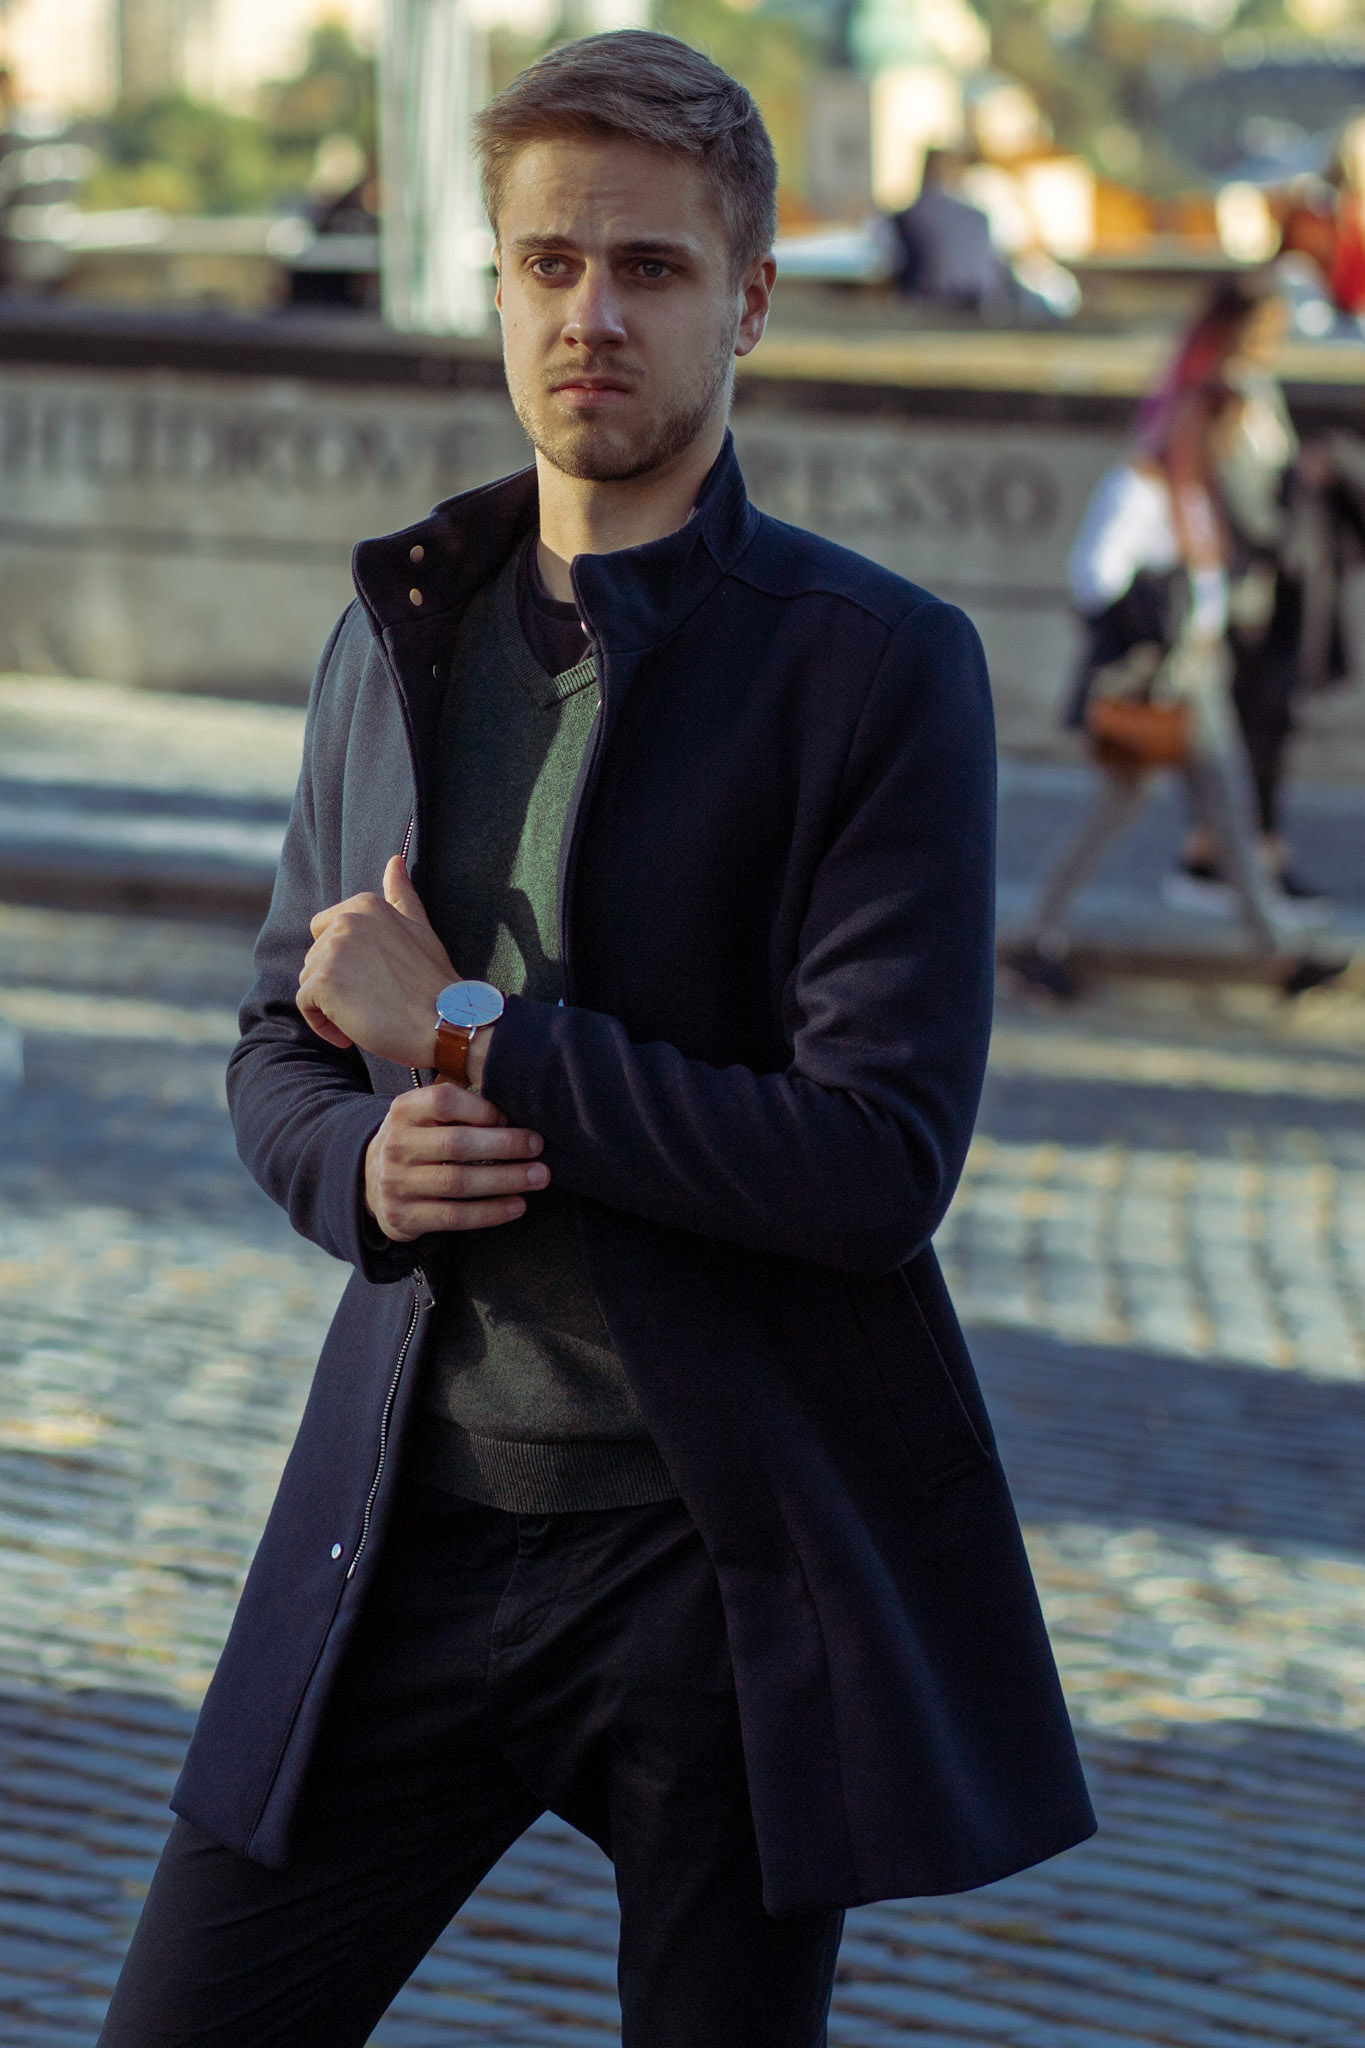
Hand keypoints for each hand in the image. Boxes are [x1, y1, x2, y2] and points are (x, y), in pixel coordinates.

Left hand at [299, 855, 452, 1066]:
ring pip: (309, 981)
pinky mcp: (323, 980)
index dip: (346, 962)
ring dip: (331, 1006)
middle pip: (316, 957)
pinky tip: (351, 1035)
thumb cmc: (435, 983)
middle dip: (338, 984)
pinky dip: (324, 1025)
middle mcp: (346, 920)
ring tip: (367, 1017)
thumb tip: (395, 860)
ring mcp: (333, 949)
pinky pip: (305, 1006)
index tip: (374, 980)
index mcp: (366, 905)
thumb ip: (401, 895)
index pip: (326, 931)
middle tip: (375, 1002)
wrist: (446, 1021)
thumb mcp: (420, 928)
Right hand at [365, 1084, 548, 1241]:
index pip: (444, 1101)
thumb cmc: (419, 1142)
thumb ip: (460, 1107)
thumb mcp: (426, 1115)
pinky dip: (490, 1212)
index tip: (512, 1117)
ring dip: (505, 1180)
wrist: (374, 1183)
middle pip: (456, 1144)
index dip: (482, 1109)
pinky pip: (454, 1216)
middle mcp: (396, 1145)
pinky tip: (517, 1205)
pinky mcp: (403, 1216)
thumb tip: (514, 1110)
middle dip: (504, 1145)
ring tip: (538, 1177)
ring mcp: (396, 1183)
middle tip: (538, 1147)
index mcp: (404, 1110)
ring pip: (458, 1182)